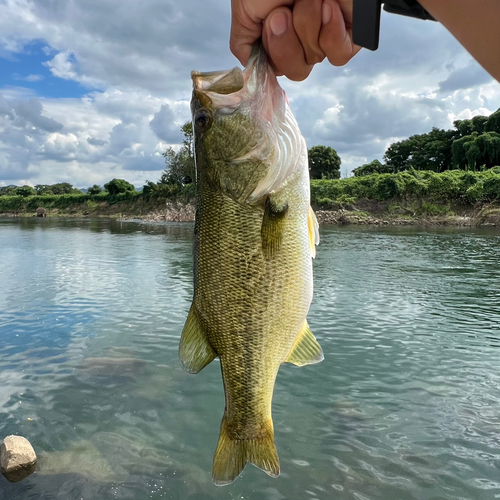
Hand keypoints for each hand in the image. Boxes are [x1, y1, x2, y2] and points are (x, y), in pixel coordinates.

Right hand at [230, 0, 360, 80]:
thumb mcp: (244, 7)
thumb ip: (243, 43)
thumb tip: (249, 69)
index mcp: (276, 36)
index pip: (274, 69)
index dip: (272, 54)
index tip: (270, 23)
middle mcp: (300, 39)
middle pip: (295, 70)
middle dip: (287, 43)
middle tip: (284, 12)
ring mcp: (324, 37)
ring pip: (314, 59)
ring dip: (307, 26)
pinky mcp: (349, 34)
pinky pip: (339, 55)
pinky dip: (331, 33)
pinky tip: (327, 7)